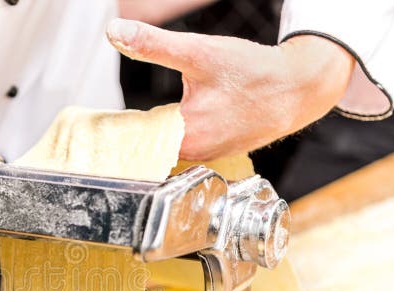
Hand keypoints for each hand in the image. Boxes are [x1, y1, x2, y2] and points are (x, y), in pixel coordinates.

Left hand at [106, 18, 354, 159]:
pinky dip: (176, 136)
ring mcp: (209, 157)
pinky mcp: (220, 153)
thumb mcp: (199, 52)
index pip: (135, 143)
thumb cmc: (253, 70)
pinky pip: (187, 147)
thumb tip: (115, 31)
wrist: (300, 87)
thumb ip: (153, 45)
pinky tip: (173, 123)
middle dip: (132, 135)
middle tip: (102, 130)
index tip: (92, 132)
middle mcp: (196, 154)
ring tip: (132, 128)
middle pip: (149, 147)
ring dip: (155, 136)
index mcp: (186, 135)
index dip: (114, 135)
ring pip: (168, 147)